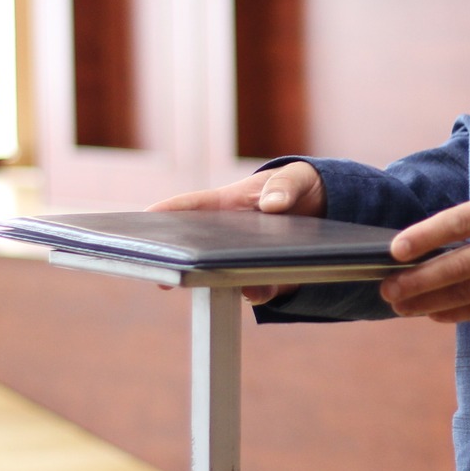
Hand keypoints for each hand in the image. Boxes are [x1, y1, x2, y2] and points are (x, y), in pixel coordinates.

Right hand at [147, 163, 324, 302]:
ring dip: (217, 282)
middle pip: (196, 250)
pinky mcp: (268, 280)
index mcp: (225, 204)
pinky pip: (257, 291)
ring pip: (223, 276)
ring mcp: (244, 261)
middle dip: (178, 262)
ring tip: (212, 282)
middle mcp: (228, 237)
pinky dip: (255, 292)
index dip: (163, 215)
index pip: (188, 208)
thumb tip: (272, 205)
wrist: (328, 213)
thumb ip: (285, 186)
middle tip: (162, 274)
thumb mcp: (295, 177)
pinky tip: (254, 289)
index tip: (141, 223)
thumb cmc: (297, 188)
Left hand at [379, 173, 469, 323]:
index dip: (424, 237)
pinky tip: (434, 313)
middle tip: (387, 288)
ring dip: (428, 302)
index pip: (456, 223)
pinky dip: (457, 313)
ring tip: (400, 304)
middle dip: (416, 281)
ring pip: (466, 294)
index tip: (394, 249)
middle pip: (455, 268)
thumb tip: (438, 238)